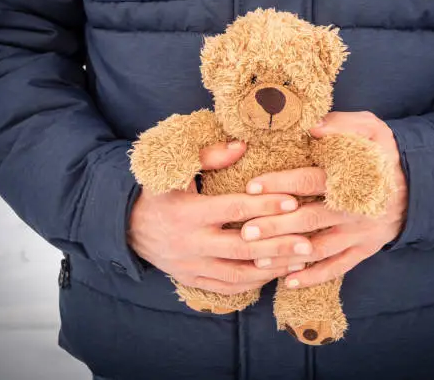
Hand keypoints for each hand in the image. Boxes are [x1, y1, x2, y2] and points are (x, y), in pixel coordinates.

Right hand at [128, 141, 312, 294]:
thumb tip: (243, 145)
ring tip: (300, 262)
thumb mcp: (174, 170)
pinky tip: (274, 274)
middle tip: (309, 242)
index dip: (265, 205)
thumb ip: (209, 155)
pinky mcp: (191, 279)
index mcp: (188, 213)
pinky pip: (226, 287)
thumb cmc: (157, 194)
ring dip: (271, 270)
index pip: (234, 209)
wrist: (124, 227)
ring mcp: (190, 265)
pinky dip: (252, 283)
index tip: (293, 201)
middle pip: (242, 248)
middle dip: (278, 246)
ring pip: (237, 274)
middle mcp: (190, 243)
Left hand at [241, 111, 407, 288]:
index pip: (309, 181)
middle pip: (308, 220)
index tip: (252, 187)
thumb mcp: (371, 129)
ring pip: (318, 249)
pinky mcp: (365, 250)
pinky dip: (314, 277)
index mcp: (351, 178)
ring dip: (287, 256)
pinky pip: (338, 268)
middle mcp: (354, 210)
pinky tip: (288, 282)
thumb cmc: (385, 154)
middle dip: (274, 227)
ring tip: (257, 259)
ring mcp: (360, 234)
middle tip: (245, 232)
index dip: (280, 184)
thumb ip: (341, 124)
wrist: (421, 185)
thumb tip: (311, 127)